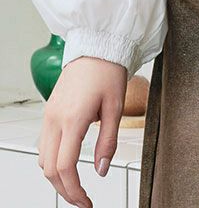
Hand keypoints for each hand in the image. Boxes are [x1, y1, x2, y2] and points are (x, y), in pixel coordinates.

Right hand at [38, 56, 126, 206]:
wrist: (97, 46)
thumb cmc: (108, 71)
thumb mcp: (116, 107)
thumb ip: (108, 141)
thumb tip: (101, 170)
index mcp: (72, 119)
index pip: (65, 167)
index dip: (74, 191)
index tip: (87, 202)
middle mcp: (54, 119)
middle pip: (49, 169)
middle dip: (64, 190)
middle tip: (82, 200)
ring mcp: (48, 115)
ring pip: (43, 159)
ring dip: (56, 177)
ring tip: (76, 185)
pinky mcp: (49, 111)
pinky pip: (44, 144)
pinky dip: (52, 161)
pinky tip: (68, 163)